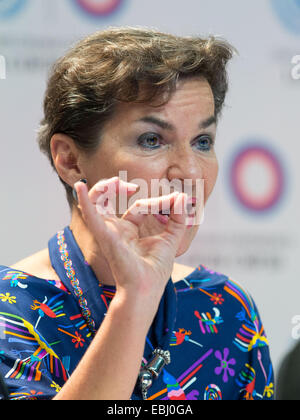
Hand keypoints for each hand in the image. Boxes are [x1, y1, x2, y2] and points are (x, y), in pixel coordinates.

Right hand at [74, 177, 187, 304]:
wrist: (146, 288)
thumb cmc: (155, 270)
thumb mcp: (171, 239)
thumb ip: (177, 218)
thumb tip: (181, 197)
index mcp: (128, 231)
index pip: (137, 207)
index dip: (156, 202)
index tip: (174, 199)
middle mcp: (115, 230)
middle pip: (108, 201)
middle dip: (115, 188)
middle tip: (131, 186)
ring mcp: (107, 232)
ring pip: (96, 203)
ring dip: (103, 189)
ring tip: (115, 182)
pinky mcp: (104, 236)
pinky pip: (90, 215)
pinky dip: (84, 201)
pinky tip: (80, 187)